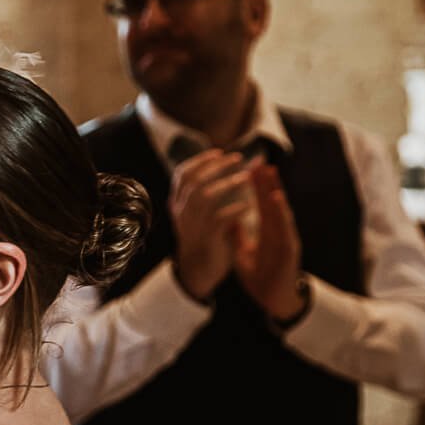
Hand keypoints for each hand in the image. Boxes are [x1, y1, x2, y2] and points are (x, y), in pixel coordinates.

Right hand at [169, 150, 251, 300]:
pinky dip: (235, 209)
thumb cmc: (201, 239)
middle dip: (216, 166)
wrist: (198, 273)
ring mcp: (192, 226)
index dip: (200, 160)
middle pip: (194, 181)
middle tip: (237, 158)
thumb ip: (200, 194)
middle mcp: (181, 213)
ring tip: (246, 177)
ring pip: (204, 196)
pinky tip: (248, 206)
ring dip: (227, 184)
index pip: (182, 174)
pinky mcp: (207, 239)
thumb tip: (214, 168)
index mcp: (177, 205)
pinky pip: (220, 218)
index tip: (218, 152)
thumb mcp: (194, 214)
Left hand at [232, 161, 305, 320]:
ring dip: (275, 189)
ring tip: (269, 171)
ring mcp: (284, 237)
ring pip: (279, 209)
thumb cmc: (262, 275)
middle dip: (264, 180)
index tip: (246, 166)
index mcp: (266, 231)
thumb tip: (228, 219)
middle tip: (258, 158)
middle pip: (270, 201)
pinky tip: (278, 199)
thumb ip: (238, 235)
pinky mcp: (289, 248)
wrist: (273, 298)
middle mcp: (277, 230)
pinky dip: (282, 212)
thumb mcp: (244, 252)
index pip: (259, 203)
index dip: (253, 186)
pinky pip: (285, 227)